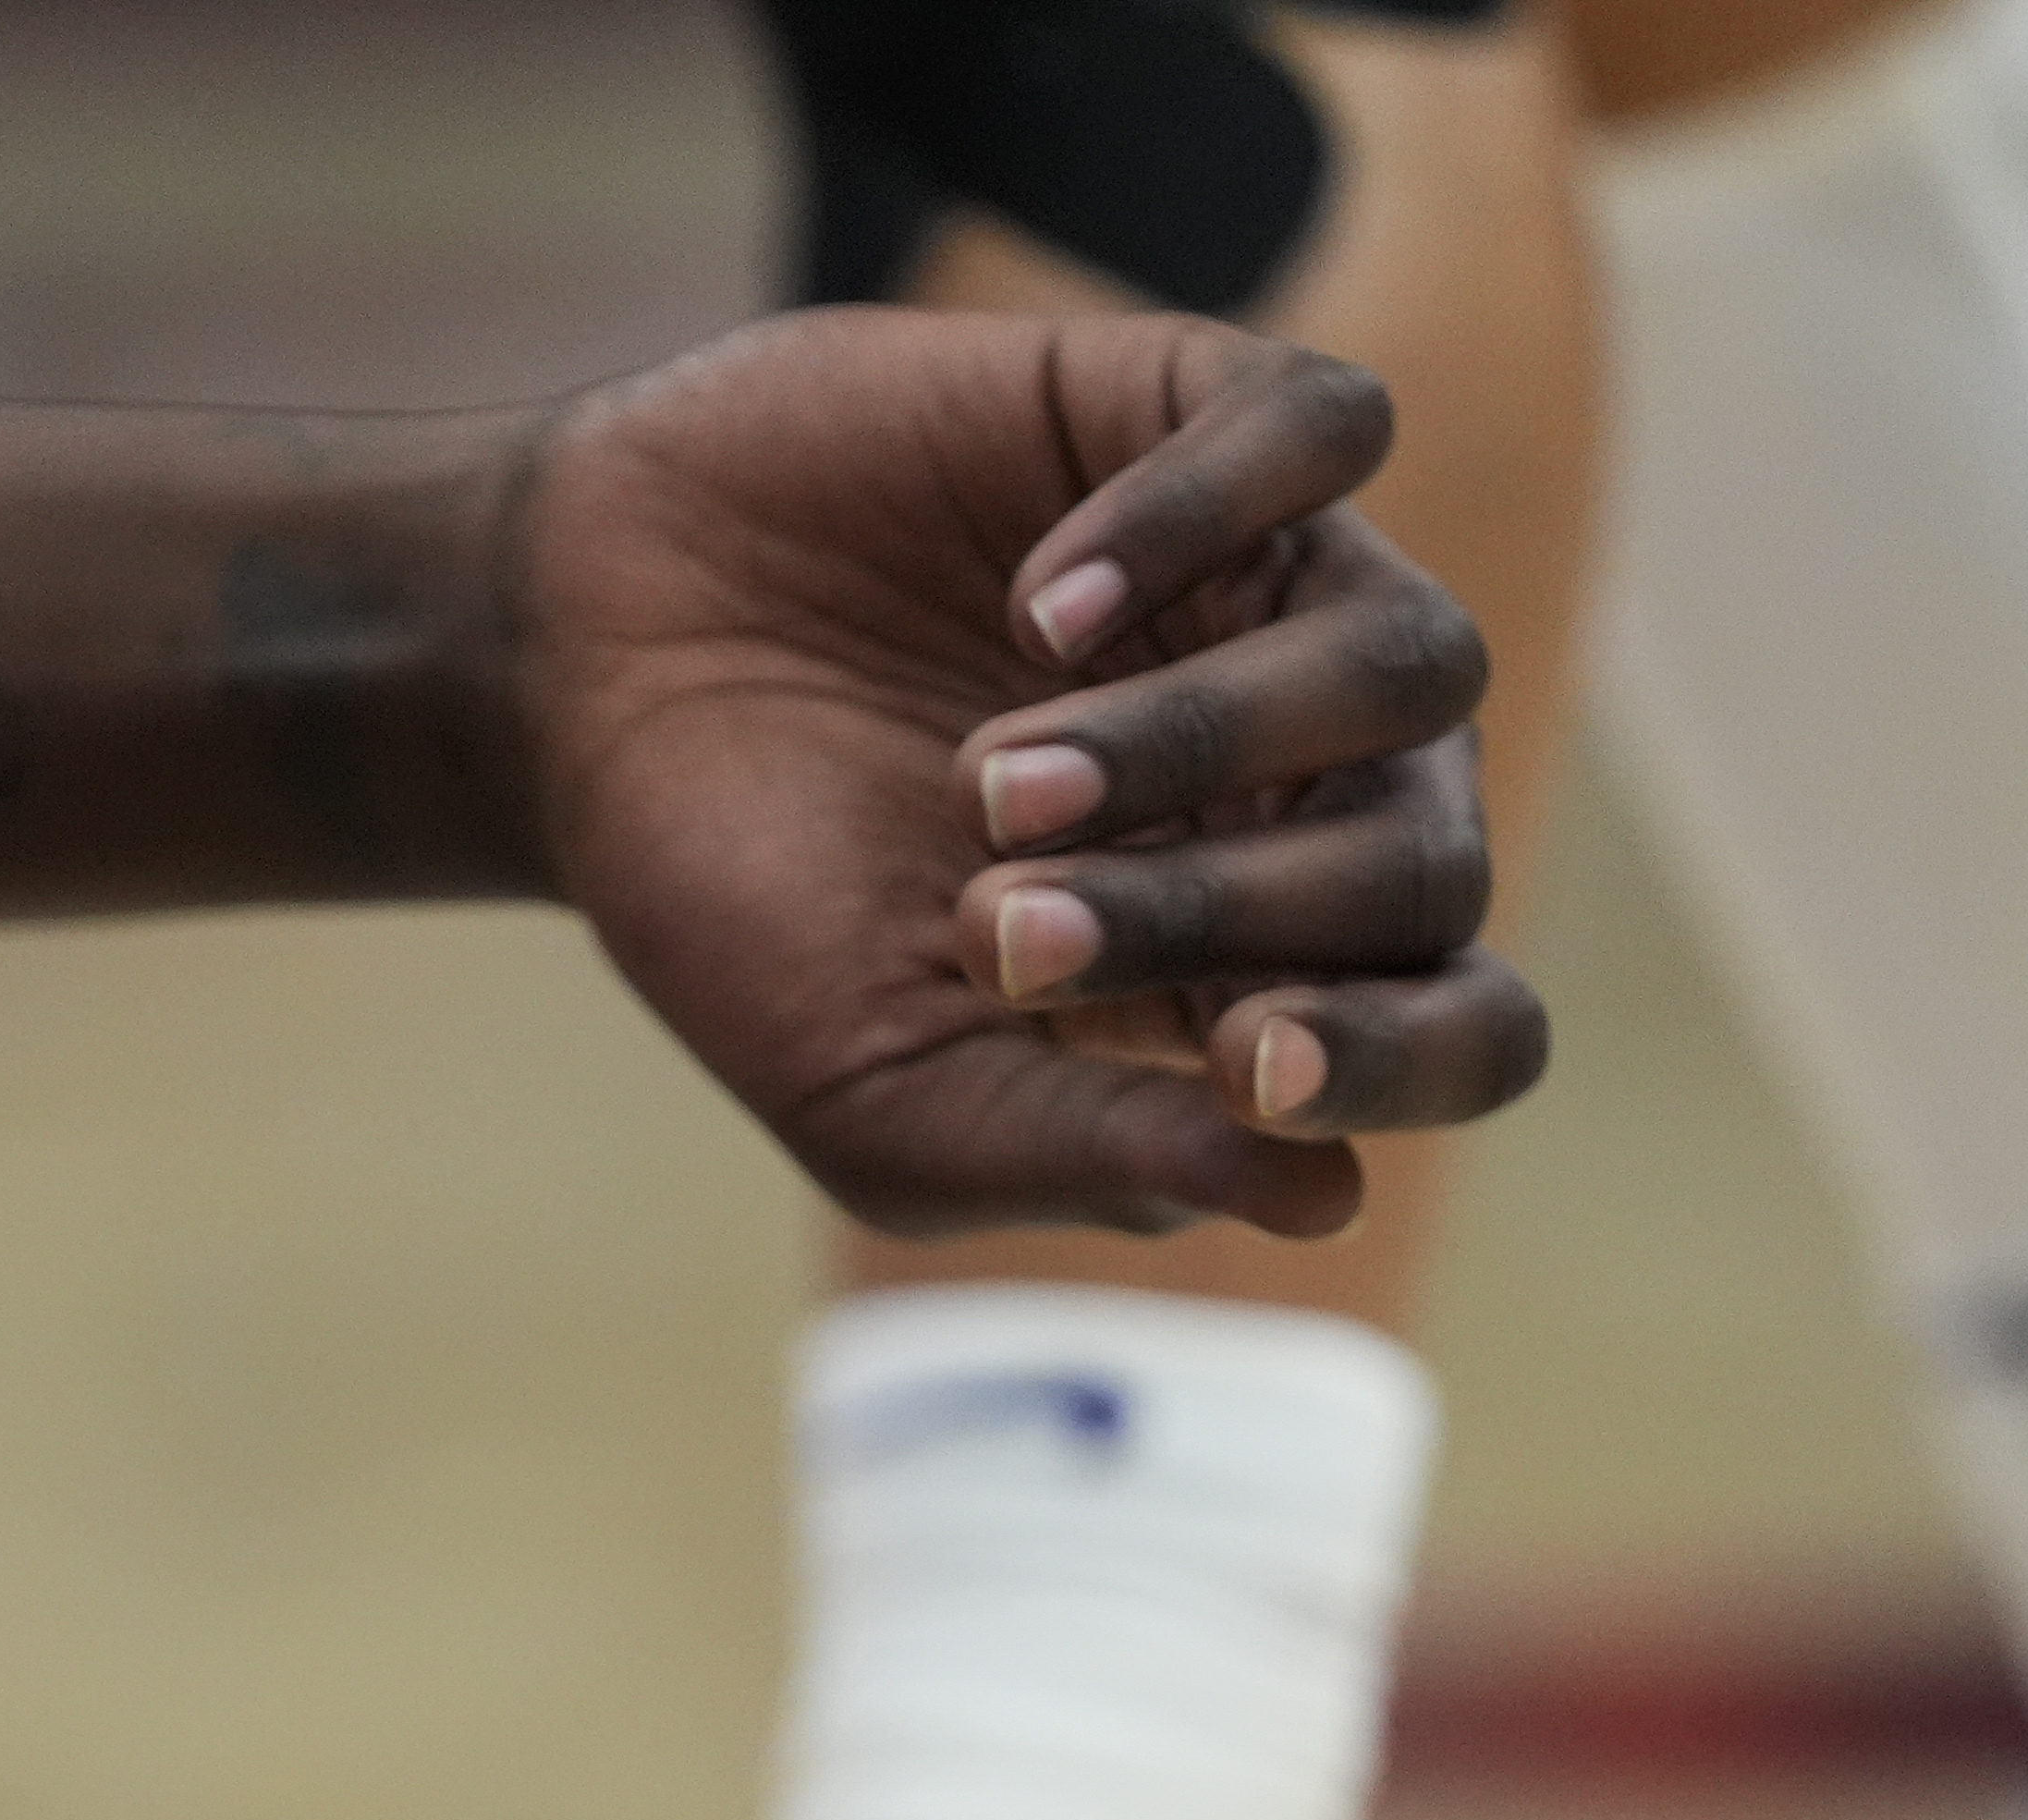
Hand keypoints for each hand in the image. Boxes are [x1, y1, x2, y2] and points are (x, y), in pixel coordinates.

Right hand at [517, 308, 1546, 1241]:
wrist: (565, 681)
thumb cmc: (739, 908)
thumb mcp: (888, 1096)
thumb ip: (1094, 1154)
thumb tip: (1329, 1198)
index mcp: (1262, 968)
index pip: (1462, 1030)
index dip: (1403, 1058)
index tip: (1248, 1064)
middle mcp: (1302, 781)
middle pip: (1431, 860)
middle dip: (1227, 913)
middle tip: (998, 925)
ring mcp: (1260, 590)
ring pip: (1410, 660)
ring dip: (1204, 741)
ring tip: (993, 780)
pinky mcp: (1182, 413)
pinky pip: (1326, 431)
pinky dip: (1200, 521)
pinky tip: (1034, 601)